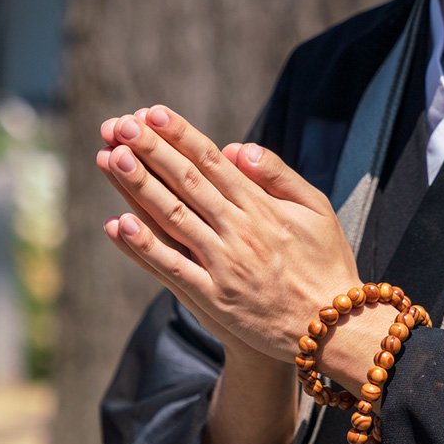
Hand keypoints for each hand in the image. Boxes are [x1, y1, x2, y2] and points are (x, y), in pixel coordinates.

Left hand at [97, 105, 392, 389]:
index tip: (152, 113)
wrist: (332, 329)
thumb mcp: (316, 209)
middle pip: (187, 182)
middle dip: (151, 151)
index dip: (180, 136)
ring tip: (111, 158)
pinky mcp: (212, 298)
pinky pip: (172, 268)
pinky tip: (118, 224)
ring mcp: (223, 265)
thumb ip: (279, 176)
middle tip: (120, 125)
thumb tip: (238, 148)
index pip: (213, 162)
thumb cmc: (324, 264)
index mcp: (262, 207)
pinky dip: (145, 246)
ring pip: (174, 218)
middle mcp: (239, 231)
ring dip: (140, 187)